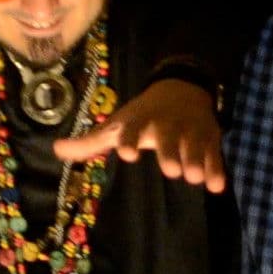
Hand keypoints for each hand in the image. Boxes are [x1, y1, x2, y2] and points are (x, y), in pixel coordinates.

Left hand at [53, 78, 225, 192]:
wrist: (182, 88)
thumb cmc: (143, 114)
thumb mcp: (118, 124)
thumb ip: (90, 142)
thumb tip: (55, 150)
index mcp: (140, 122)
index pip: (133, 129)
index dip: (130, 139)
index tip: (128, 153)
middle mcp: (166, 126)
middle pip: (169, 140)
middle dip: (171, 152)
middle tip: (171, 169)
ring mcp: (190, 131)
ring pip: (195, 147)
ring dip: (196, 161)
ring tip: (195, 176)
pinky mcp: (209, 138)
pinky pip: (214, 154)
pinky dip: (217, 169)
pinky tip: (217, 186)